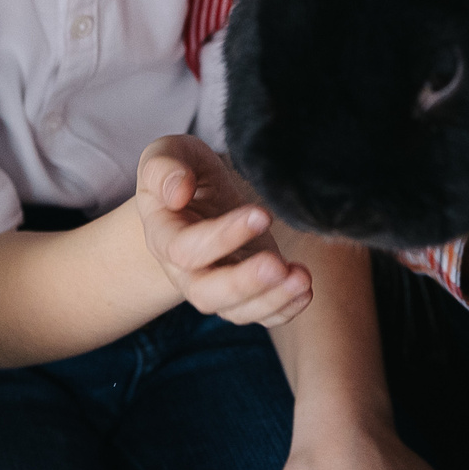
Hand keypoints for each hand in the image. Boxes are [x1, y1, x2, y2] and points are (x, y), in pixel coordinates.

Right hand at [135, 135, 311, 326]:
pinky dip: (283, 310)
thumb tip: (176, 192)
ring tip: (301, 278)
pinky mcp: (244, 293)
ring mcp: (215, 286)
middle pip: (207, 294)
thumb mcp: (167, 154)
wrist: (193, 198)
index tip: (262, 214)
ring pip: (236, 311)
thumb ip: (165, 168)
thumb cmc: (181, 171)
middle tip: (277, 264)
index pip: (186, 250)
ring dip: (271, 299)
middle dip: (244, 283)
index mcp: (163, 236)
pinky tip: (304, 290)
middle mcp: (185, 271)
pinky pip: (260, 315)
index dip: (223, 237)